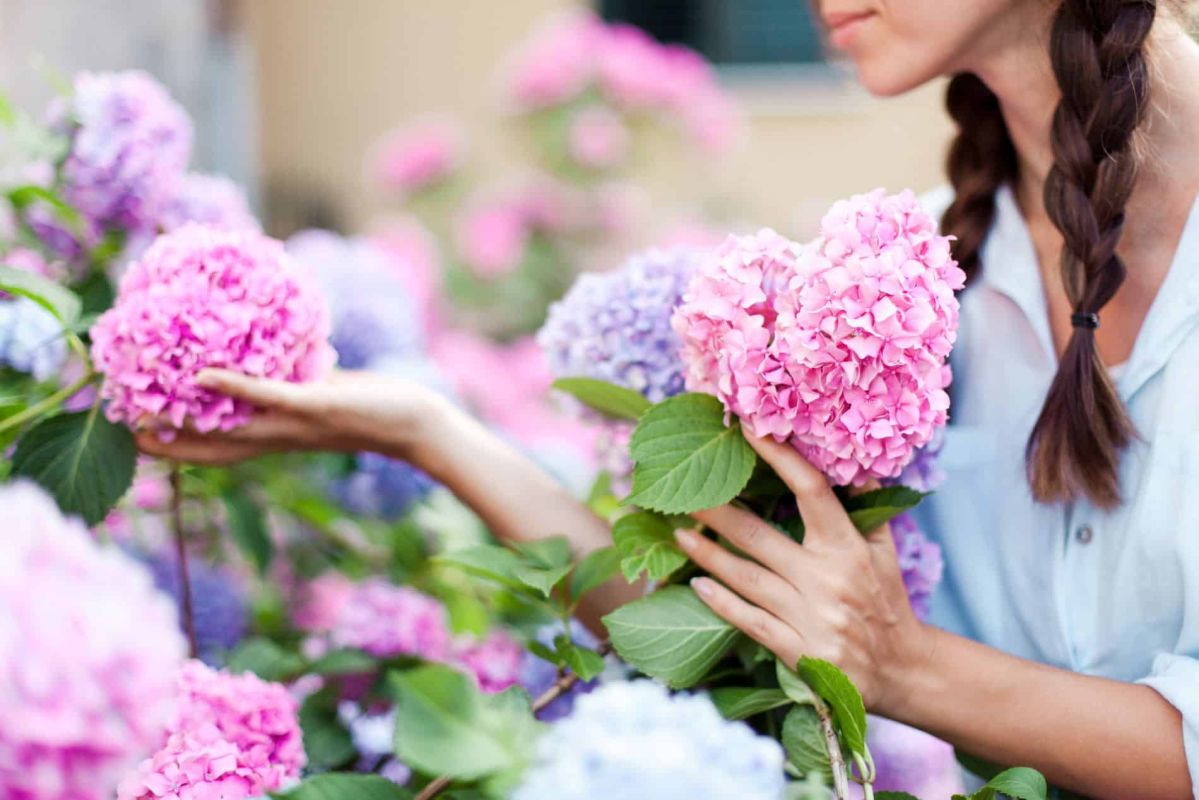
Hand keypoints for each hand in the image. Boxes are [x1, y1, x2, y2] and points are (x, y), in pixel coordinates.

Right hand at [135, 368, 442, 464]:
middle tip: (126, 432)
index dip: (182, 448)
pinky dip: (238, 386)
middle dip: (171, 445)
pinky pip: (270, 397)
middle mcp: (282, 439)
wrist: (416, 424)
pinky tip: (208, 373)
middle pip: (216, 449)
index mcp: (282, 438)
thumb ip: (299, 383)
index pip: (223, 449)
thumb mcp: (327, 395)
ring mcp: (297, 424)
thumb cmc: (374, 406)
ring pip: (232, 429)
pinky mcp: (316, 406)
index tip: (143, 438)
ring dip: (188, 421)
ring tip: (147, 410)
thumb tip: (282, 357)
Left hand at [675, 434, 930, 713]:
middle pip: (759, 536)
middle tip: (683, 492)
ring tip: (678, 534)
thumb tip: (843, 458)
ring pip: (747, 578)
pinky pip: (749, 621)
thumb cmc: (886, 601)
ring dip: (707, 554)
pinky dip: (721, 602)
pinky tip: (698, 585)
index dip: (779, 458)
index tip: (748, 431)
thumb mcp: (884, 551)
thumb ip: (863, 507)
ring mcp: (811, 617)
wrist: (901, 670)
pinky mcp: (799, 651)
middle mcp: (828, 579)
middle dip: (717, 511)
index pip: (811, 490)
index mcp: (848, 547)